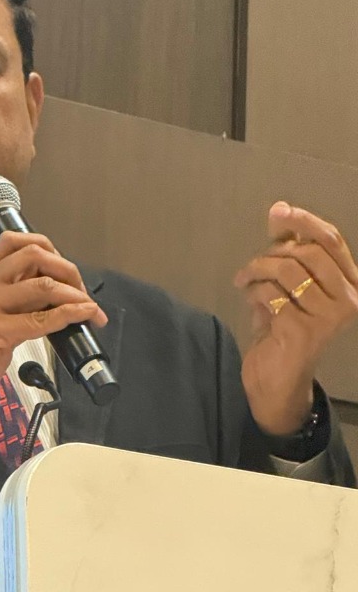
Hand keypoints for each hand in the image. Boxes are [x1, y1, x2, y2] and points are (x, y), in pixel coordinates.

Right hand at [0, 232, 106, 454]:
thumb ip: (7, 306)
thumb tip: (45, 303)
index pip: (13, 242)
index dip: (46, 248)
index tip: (62, 269)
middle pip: (34, 254)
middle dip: (67, 268)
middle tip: (81, 288)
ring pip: (44, 285)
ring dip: (77, 294)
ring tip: (90, 308)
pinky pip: (43, 319)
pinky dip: (71, 315)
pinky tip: (84, 317)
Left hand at [233, 202, 357, 434]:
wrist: (276, 382)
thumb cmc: (284, 331)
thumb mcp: (289, 286)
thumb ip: (289, 252)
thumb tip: (280, 210)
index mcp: (351, 284)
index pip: (332, 240)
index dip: (303, 221)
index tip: (278, 211)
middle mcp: (349, 300)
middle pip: (306, 252)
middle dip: (270, 253)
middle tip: (250, 268)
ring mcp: (329, 317)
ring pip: (287, 270)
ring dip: (257, 271)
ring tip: (244, 282)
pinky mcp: (304, 331)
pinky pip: (270, 294)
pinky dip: (253, 293)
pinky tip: (251, 303)